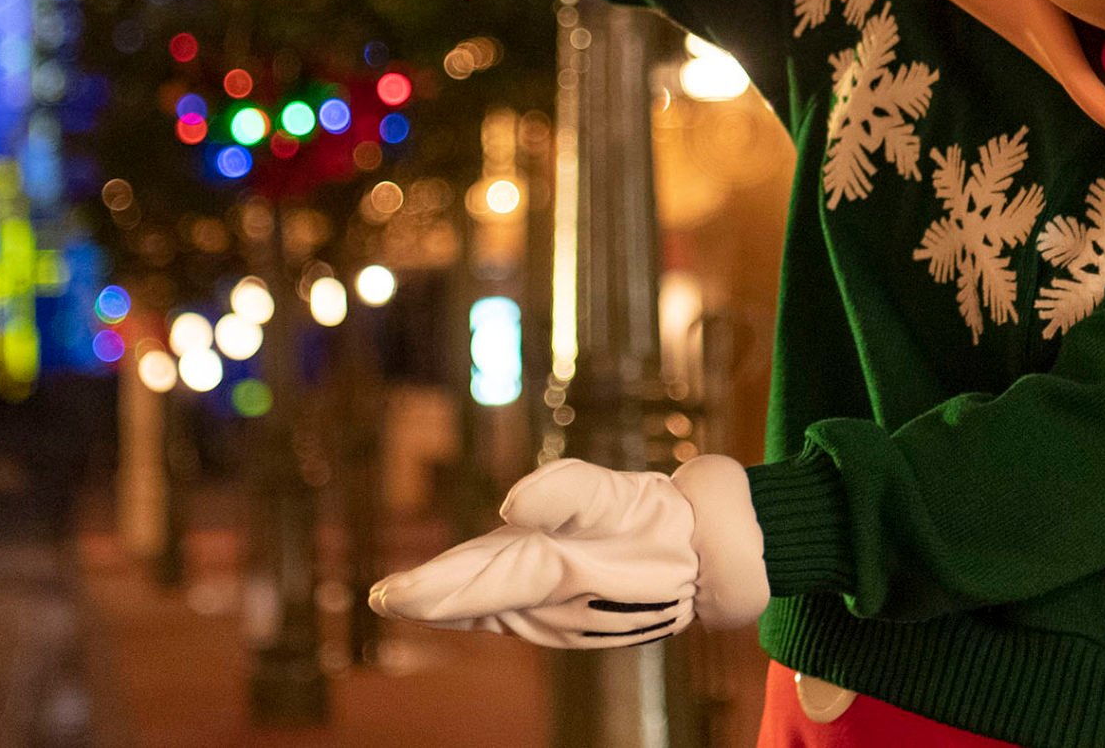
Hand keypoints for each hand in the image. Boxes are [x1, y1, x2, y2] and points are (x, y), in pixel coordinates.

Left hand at [369, 456, 768, 648]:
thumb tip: (510, 501)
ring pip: (499, 602)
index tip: (386, 596)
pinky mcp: (580, 611)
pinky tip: (464, 601)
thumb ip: (567, 492)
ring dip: (457, 600)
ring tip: (410, 596)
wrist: (719, 559)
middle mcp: (555, 603)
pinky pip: (521, 606)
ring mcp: (567, 613)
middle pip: (483, 592)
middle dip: (434, 595)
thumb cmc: (665, 518)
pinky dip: (489, 602)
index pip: (482, 580)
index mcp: (559, 573)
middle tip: (385, 597)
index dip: (433, 589)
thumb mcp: (621, 494)